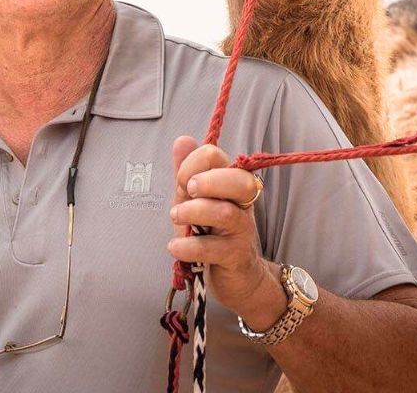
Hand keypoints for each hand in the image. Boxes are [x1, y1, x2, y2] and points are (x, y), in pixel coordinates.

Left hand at [168, 136, 285, 327]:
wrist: (239, 278)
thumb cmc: (213, 234)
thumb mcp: (196, 200)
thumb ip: (188, 172)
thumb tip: (182, 139)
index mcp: (230, 183)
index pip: (216, 157)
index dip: (193, 164)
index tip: (182, 183)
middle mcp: (242, 203)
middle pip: (238, 180)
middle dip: (207, 181)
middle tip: (186, 191)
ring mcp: (242, 230)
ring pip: (225, 213)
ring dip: (192, 212)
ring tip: (175, 218)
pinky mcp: (236, 256)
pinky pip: (214, 248)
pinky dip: (189, 245)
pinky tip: (175, 246)